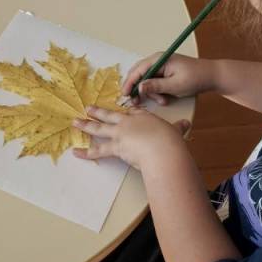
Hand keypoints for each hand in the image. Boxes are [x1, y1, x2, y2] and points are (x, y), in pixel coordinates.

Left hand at [72, 105, 191, 171]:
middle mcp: (128, 123)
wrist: (163, 150)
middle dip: (98, 112)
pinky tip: (75, 152)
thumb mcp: (176, 130)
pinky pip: (97, 151)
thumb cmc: (170, 141)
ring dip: (85, 125)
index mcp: (143, 117)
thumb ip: (179, 127)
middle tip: (88, 108)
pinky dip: (85, 153)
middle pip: (110, 115)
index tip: (125, 112)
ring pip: (99, 128)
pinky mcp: (115, 147)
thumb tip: (187, 123)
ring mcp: (120, 134)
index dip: (128, 113)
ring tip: (75, 122)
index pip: (133, 112)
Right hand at [122, 52, 210, 107]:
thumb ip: (156, 86)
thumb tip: (139, 87)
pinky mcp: (165, 73)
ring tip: (162, 101)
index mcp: (159, 59)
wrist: (211, 76)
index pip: (138, 70)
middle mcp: (158, 61)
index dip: (130, 82)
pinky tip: (165, 98)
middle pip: (139, 74)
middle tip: (137, 102)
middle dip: (138, 89)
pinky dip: (157, 91)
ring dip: (151, 92)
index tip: (125, 94)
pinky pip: (155, 82)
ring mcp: (161, 67)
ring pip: (147, 80)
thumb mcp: (175, 85)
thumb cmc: (196, 78)